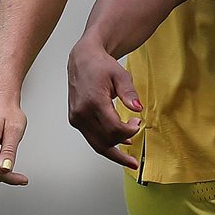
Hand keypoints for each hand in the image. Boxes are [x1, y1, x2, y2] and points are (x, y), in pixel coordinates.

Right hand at [66, 35, 141, 170]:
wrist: (83, 61)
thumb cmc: (101, 66)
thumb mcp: (121, 75)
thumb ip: (129, 93)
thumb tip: (137, 108)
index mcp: (93, 101)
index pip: (113, 128)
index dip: (129, 130)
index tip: (138, 123)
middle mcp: (81, 113)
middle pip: (104, 140)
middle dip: (123, 140)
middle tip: (136, 129)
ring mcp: (76, 118)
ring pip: (96, 145)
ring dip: (114, 150)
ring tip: (129, 154)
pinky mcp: (76, 120)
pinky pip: (92, 138)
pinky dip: (106, 143)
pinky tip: (120, 144)